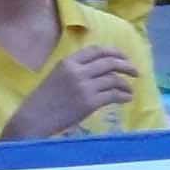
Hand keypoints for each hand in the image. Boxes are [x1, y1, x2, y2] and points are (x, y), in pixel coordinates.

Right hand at [13, 44, 138, 137]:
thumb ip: (75, 70)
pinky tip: (127, 98)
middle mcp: (77, 71)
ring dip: (126, 83)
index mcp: (68, 62)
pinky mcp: (90, 102)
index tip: (124, 57)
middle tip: (135, 72)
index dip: (114, 52)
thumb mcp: (56, 76)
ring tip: (130, 88)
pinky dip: (123, 95)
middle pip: (109, 63)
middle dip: (126, 66)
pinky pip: (113, 95)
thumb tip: (99, 69)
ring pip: (114, 79)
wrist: (34, 118)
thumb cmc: (43, 100)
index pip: (96, 50)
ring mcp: (84, 87)